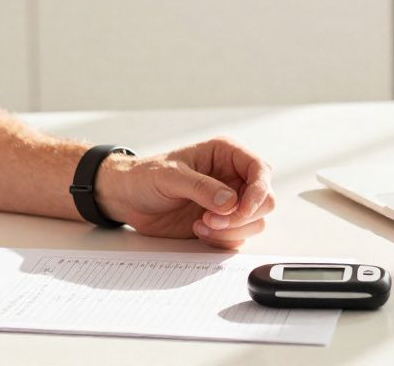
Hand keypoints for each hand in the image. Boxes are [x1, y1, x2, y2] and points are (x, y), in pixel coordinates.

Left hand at [96, 137, 275, 249]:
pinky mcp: (222, 224)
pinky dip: (222, 240)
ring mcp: (229, 202)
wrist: (128, 199)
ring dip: (231, 230)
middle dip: (243, 216)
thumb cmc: (146, 176)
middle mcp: (233, 177)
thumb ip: (201, 187)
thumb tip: (230, 202)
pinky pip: (238, 237)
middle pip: (265, 200)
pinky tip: (198, 230)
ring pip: (255, 222)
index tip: (241, 210)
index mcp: (226, 154)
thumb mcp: (170, 176)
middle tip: (212, 219)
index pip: (260, 170)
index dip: (259, 191)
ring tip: (201, 224)